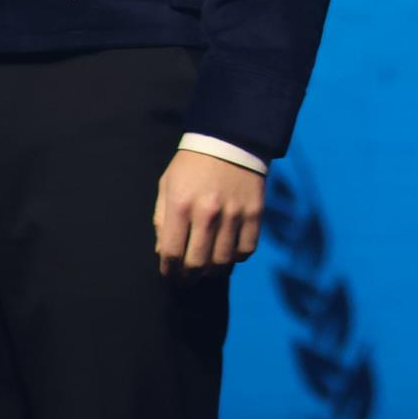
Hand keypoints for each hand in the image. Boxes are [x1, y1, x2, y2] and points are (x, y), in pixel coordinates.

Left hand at [154, 150, 264, 278]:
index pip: (171, 253)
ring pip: (223, 261)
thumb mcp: (167, 185)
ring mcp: (234, 214)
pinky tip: (229, 252)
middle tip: (187, 279)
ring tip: (207, 268)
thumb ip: (162, 220)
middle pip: (197, 263)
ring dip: (212, 270)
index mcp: (181, 205)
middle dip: (188, 277)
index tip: (169, 273)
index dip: (168, 270)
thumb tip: (163, 253)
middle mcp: (208, 213)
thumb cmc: (192, 164)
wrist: (231, 139)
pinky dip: (237, 258)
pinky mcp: (255, 213)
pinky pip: (247, 250)